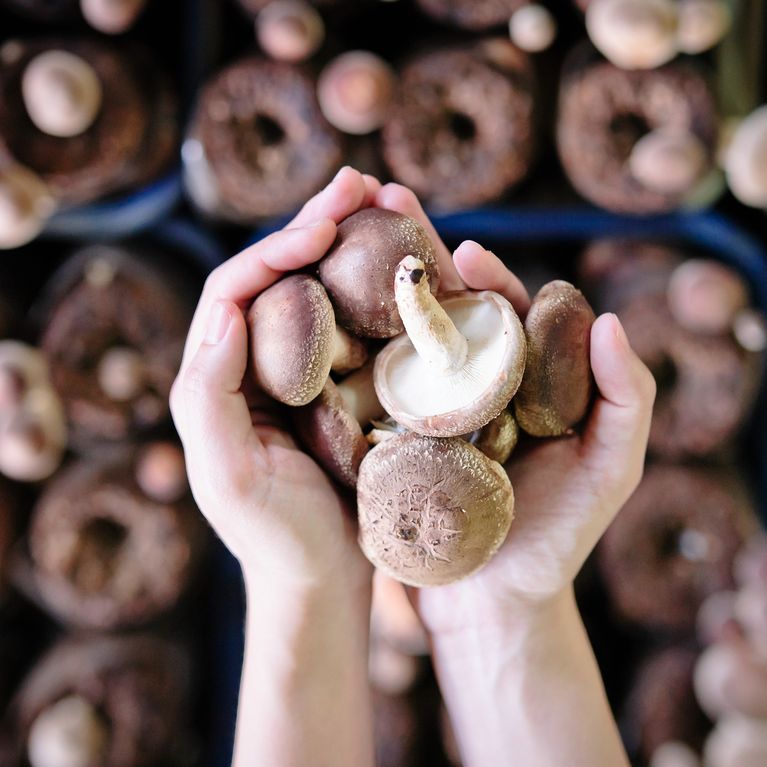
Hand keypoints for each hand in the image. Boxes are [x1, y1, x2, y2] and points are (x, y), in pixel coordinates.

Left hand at [170, 167, 382, 590]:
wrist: (328, 582)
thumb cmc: (278, 540)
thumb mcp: (230, 478)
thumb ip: (207, 397)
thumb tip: (226, 309)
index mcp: (218, 378)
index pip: (236, 290)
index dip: (275, 249)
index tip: (325, 227)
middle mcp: (257, 365)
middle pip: (279, 275)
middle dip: (315, 225)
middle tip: (359, 183)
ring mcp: (304, 373)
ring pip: (321, 290)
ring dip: (350, 242)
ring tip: (386, 198)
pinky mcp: (345, 387)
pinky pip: (360, 324)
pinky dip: (379, 287)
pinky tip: (409, 260)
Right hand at [364, 185, 655, 633]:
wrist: (491, 607)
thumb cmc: (556, 541)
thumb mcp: (610, 472)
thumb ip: (624, 398)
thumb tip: (611, 320)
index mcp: (518, 383)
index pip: (504, 313)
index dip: (488, 277)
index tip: (466, 250)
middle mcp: (467, 387)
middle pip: (441, 310)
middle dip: (414, 256)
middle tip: (383, 206)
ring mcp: (421, 410)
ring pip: (396, 337)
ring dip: (367, 285)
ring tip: (337, 238)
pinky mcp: (384, 438)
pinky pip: (362, 385)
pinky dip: (341, 346)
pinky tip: (315, 308)